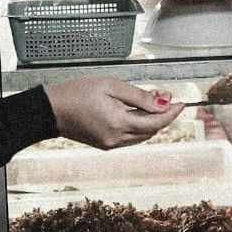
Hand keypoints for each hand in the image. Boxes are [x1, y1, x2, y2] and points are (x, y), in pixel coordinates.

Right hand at [43, 79, 184, 149]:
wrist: (49, 110)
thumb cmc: (76, 93)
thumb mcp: (111, 86)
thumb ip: (140, 96)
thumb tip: (163, 103)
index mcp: (119, 123)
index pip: (156, 122)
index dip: (172, 113)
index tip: (181, 103)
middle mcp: (117, 139)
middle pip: (151, 131)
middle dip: (162, 115)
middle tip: (165, 96)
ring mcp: (110, 144)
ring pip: (142, 136)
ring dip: (151, 121)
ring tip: (151, 101)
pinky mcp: (105, 145)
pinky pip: (130, 138)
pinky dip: (138, 126)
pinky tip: (136, 112)